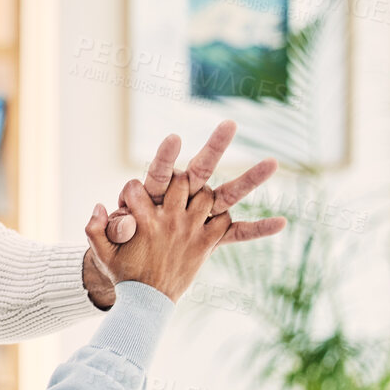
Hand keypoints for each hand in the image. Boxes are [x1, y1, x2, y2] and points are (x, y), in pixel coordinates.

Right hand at [85, 178, 229, 301]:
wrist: (147, 301)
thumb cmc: (124, 274)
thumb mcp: (101, 253)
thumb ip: (93, 228)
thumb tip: (100, 206)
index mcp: (142, 221)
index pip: (135, 187)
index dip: (130, 190)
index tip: (132, 200)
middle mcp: (168, 222)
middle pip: (178, 180)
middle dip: (172, 179)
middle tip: (170, 188)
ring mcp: (190, 232)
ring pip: (206, 195)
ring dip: (200, 194)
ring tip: (192, 200)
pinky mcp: (206, 244)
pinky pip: (223, 220)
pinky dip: (220, 216)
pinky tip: (209, 219)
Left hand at [105, 121, 285, 244]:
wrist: (127, 265)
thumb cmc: (116, 246)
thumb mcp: (106, 241)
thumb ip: (109, 228)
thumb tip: (114, 215)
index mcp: (153, 195)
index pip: (159, 174)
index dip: (164, 160)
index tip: (170, 144)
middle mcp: (180, 198)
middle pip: (199, 171)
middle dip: (214, 148)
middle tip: (230, 124)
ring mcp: (199, 215)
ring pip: (226, 194)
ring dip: (250, 180)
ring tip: (273, 162)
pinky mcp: (211, 236)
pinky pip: (238, 232)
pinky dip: (258, 230)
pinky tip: (282, 223)